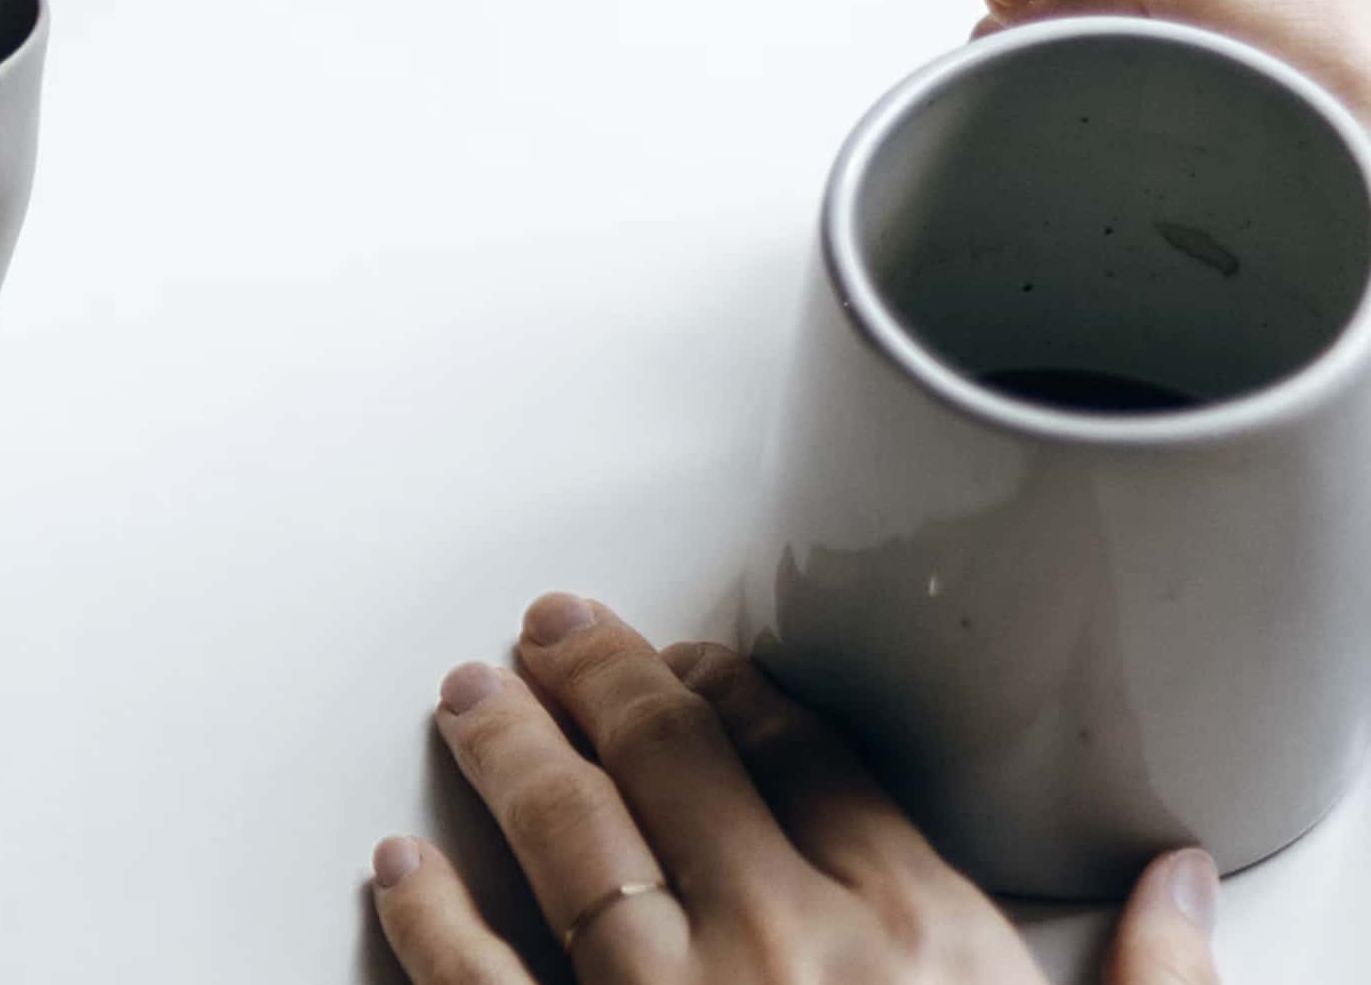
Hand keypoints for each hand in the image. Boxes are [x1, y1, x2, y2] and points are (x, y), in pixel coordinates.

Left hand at [370, 595, 1220, 983]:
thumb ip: (1151, 983)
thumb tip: (1181, 884)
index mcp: (912, 932)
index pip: (801, 752)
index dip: (731, 685)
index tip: (691, 656)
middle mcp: (781, 944)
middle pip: (669, 758)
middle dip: (598, 676)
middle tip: (549, 630)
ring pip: (565, 835)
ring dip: (507, 751)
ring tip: (469, 698)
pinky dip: (429, 916)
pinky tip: (398, 865)